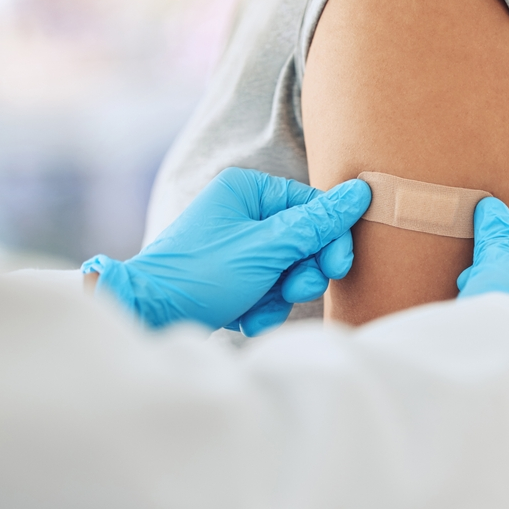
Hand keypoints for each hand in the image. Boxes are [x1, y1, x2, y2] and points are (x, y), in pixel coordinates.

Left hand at [82, 169, 370, 334]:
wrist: (147, 315)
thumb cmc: (201, 274)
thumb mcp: (267, 249)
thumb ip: (317, 224)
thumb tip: (360, 192)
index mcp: (248, 190)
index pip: (312, 207)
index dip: (331, 239)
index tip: (338, 268)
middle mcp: (241, 212)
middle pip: (303, 240)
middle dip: (301, 272)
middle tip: (294, 289)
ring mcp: (236, 245)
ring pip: (288, 269)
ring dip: (280, 295)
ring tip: (258, 309)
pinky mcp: (232, 276)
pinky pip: (267, 288)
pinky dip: (262, 306)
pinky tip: (244, 318)